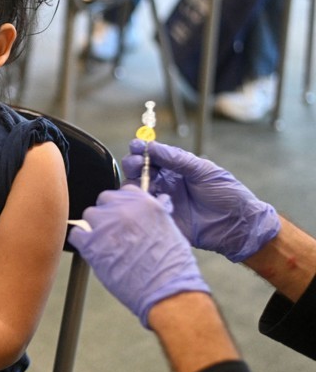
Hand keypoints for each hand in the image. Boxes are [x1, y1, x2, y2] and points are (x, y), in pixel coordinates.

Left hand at [68, 185, 209, 327]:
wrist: (165, 289)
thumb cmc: (172, 266)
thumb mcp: (170, 229)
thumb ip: (156, 213)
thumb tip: (156, 203)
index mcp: (144, 203)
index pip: (124, 191)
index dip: (122, 203)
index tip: (123, 213)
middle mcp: (123, 209)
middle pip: (104, 200)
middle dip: (108, 213)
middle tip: (114, 230)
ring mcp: (105, 225)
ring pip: (89, 215)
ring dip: (94, 227)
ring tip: (105, 243)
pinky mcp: (90, 244)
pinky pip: (76, 234)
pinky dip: (81, 241)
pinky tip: (91, 250)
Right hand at [122, 139, 279, 261]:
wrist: (238, 225)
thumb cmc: (227, 194)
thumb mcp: (204, 171)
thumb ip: (177, 159)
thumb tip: (151, 146)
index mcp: (176, 169)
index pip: (152, 156)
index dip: (141, 150)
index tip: (135, 146)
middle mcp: (166, 183)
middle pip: (139, 171)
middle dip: (133, 164)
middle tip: (135, 164)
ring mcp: (163, 201)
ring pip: (138, 190)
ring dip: (134, 183)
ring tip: (140, 183)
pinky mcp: (163, 218)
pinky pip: (145, 211)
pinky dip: (142, 204)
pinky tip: (149, 200)